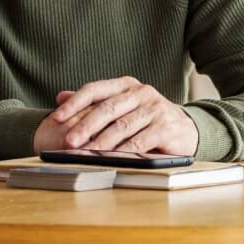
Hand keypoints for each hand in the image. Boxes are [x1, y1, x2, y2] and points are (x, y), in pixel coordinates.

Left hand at [35, 77, 198, 155]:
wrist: (186, 129)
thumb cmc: (148, 119)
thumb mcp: (122, 106)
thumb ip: (93, 102)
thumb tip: (60, 96)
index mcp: (126, 85)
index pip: (95, 89)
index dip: (74, 103)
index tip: (56, 118)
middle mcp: (141, 92)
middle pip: (107, 108)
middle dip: (85, 126)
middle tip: (68, 141)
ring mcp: (155, 109)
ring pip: (122, 126)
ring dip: (102, 141)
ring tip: (86, 153)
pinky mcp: (166, 127)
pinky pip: (140, 140)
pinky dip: (124, 151)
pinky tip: (111, 158)